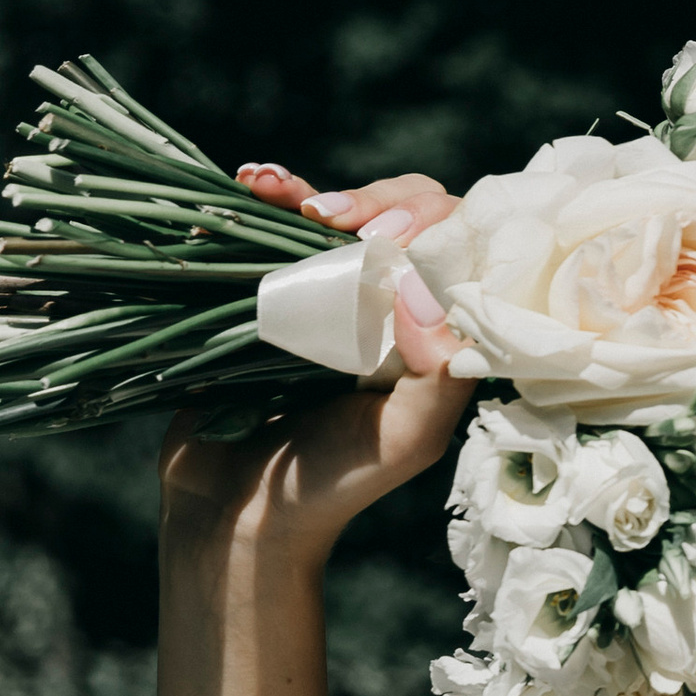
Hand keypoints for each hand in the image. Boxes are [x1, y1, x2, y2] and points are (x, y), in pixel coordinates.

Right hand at [158, 166, 472, 568]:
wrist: (237, 511)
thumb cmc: (334, 483)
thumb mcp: (408, 437)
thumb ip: (438, 374)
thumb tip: (427, 289)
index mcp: (435, 337)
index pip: (458, 250)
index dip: (431, 224)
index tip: (386, 236)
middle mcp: (389, 310)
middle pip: (401, 217)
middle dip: (370, 200)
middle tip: (329, 219)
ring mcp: (327, 298)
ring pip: (335, 215)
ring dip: (308, 188)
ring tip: (273, 187)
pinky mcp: (270, 296)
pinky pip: (274, 232)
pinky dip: (266, 199)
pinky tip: (250, 184)